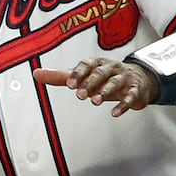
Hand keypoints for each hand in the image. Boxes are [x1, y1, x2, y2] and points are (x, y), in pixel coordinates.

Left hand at [34, 59, 159, 116]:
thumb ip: (61, 76)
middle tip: (80, 95)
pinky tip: (115, 112)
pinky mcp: (135, 90)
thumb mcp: (84, 75)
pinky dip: (123, 104)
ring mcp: (124, 78)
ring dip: (105, 91)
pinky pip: (130, 96)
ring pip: (115, 82)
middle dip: (90, 83)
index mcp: (97, 63)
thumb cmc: (107, 76)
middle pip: (100, 73)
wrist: (138, 79)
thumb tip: (37, 74)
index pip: (86, 65)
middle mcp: (111, 68)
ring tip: (95, 101)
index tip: (69, 84)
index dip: (78, 74)